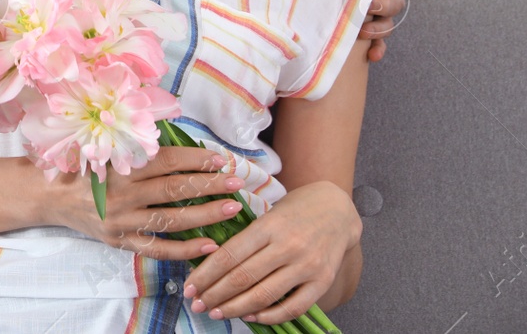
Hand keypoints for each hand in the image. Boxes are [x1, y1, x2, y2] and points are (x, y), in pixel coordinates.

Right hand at [52, 145, 246, 262]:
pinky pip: (158, 248)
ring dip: (205, 214)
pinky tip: (209, 245)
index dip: (196, 159)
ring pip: (172, 219)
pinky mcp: (121, 241)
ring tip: (231, 208)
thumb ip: (136, 145)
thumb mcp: (104, 148)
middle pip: (174, 188)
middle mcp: (122, 193)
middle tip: (237, 181)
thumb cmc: (82, 166)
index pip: (166, 161)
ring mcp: (122, 220)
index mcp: (120, 165)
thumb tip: (178, 140)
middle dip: (209, 184)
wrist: (50, 195)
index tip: (220, 158)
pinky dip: (185, 250)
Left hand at [183, 180, 359, 323]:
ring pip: (264, 295)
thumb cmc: (293, 211)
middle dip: (215, 295)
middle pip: (243, 277)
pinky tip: (252, 316)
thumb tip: (211, 266)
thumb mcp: (266, 215)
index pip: (229, 255)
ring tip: (218, 313)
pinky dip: (269, 316)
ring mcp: (307, 265)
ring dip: (236, 309)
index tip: (189, 287)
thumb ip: (245, 239)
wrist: (337, 209)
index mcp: (268, 225)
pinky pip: (293, 307)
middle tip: (198, 304)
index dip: (206, 275)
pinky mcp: (323, 281)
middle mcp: (288, 246)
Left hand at [360, 0, 410, 62]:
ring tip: (360, 29)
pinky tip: (371, 56)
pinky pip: (380, 45)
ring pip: (389, 25)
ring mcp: (381, 16)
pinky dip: (377, 50)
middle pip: (396, 2)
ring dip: (377, 29)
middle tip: (367, 4)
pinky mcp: (371, 33)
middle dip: (383, 4)